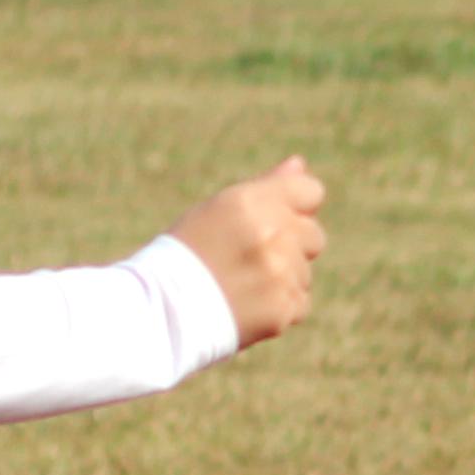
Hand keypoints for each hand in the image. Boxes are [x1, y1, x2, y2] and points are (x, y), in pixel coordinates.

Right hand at [165, 156, 326, 345]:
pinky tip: (249, 305)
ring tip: (242, 284)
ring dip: (283, 278)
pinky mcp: (283, 307)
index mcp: (251, 202)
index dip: (297, 207)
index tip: (277, 220)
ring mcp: (281, 272)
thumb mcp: (219, 209)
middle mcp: (271, 234)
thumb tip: (299, 165)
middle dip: (292, 246)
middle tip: (251, 258)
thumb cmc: (187, 253)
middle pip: (314, 235)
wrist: (160, 309)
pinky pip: (300, 302)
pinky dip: (280, 306)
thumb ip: (267, 187)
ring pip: (305, 272)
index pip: (310, 192)